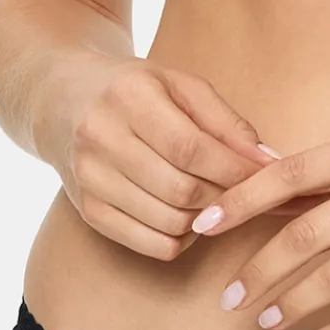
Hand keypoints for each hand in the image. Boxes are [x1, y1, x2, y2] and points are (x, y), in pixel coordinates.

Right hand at [35, 54, 280, 259]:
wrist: (62, 101)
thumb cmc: (135, 89)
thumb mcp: (180, 85)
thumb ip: (226, 121)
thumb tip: (267, 161)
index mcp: (129, 97)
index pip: (190, 148)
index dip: (234, 169)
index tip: (267, 175)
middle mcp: (101, 139)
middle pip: (181, 190)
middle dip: (225, 196)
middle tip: (246, 191)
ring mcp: (89, 179)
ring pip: (168, 222)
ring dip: (206, 219)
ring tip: (216, 198)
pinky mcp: (87, 211)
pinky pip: (150, 244)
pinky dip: (182, 238)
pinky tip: (187, 215)